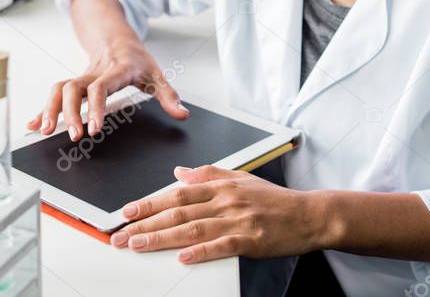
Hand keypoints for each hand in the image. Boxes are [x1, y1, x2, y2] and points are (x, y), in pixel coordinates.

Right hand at [26, 36, 187, 140]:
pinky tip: (34, 125)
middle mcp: (95, 73)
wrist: (116, 38)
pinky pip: (54, 95)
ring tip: (47, 130)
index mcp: (116, 70)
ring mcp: (81, 78)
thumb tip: (182, 115)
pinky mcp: (73, 84)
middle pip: (73, 88)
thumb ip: (169, 95)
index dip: (96, 107)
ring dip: (50, 109)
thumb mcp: (156, 74)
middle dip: (70, 112)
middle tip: (74, 135)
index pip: (101, 87)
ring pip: (59, 89)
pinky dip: (42, 110)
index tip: (94, 128)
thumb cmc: (136, 58)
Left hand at [109, 166, 329, 263]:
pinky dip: (200, 251)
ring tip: (138, 244)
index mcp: (222, 186)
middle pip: (179, 211)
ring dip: (162, 237)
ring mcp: (238, 221)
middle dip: (146, 222)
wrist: (309, 215)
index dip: (150, 202)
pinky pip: (221, 246)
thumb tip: (179, 172)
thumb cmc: (276, 200)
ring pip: (192, 228)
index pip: (178, 193)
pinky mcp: (250, 240)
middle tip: (121, 233)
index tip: (127, 211)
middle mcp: (226, 201)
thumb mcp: (241, 178)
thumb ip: (208, 174)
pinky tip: (182, 256)